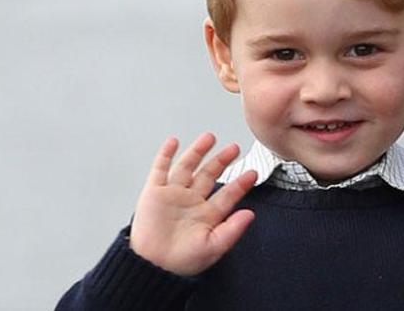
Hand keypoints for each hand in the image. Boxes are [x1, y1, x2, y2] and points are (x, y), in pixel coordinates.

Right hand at [130, 133, 256, 275]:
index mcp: (207, 214)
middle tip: (234, 148)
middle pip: (209, 174)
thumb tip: (250, 215)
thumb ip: (233, 230)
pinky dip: (166, 155)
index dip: (241, 183)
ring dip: (198, 151)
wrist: (151, 265)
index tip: (252, 173)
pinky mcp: (154, 193)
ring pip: (188, 167)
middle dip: (222, 160)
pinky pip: (160, 169)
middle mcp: (191, 201)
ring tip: (209, 137)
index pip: (228, 194)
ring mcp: (173, 195)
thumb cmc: (180, 261)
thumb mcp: (213, 247)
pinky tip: (174, 142)